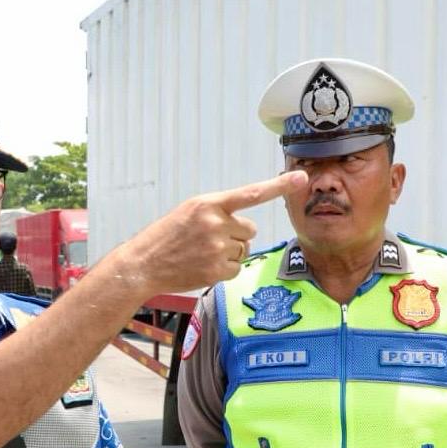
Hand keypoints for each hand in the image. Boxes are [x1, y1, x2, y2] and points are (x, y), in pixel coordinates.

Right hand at [123, 170, 307, 295]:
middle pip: (250, 229)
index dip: (279, 186)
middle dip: (237, 235)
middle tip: (212, 240)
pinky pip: (237, 267)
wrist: (144, 264)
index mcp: (208, 203)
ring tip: (203, 253)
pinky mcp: (217, 270)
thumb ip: (218, 212)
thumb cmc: (167, 236)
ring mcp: (217, 247)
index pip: (251, 193)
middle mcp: (216, 223)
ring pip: (244, 249)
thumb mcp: (189, 212)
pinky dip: (225, 269)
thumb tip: (248, 227)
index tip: (301, 178)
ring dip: (230, 252)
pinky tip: (204, 266)